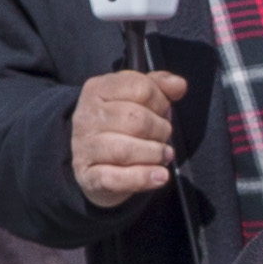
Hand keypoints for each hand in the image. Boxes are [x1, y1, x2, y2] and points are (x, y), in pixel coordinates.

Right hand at [69, 68, 187, 206]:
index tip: (162, 112)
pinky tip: (159, 176)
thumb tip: (179, 85)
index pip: (139, 87)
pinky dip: (142, 178)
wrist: (91, 161)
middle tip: (163, 137)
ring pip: (125, 150)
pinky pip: (115, 178)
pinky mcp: (88, 176)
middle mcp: (86, 116)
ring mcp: (84, 147)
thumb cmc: (119, 125)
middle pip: (136, 120)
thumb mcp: (135, 98)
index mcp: (97, 89)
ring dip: (154, 154)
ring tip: (164, 155)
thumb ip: (158, 86)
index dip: (160, 102)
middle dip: (160, 130)